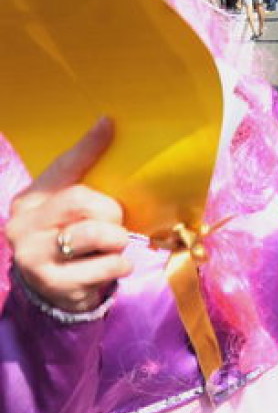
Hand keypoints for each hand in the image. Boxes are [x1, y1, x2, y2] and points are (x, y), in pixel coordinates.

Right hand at [5, 118, 132, 312]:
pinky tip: (108, 267)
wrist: (54, 290)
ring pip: (97, 234)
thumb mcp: (70, 206)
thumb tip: (106, 122)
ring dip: (118, 240)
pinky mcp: (54, 283)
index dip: (88, 148)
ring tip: (111, 247)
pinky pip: (109, 265)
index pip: (63, 167)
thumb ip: (84, 170)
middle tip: (114, 224)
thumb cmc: (68, 237)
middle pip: (82, 200)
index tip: (108, 123)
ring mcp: (34, 257)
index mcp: (30, 200)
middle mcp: (23, 226)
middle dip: (111, 212)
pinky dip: (121, 265)